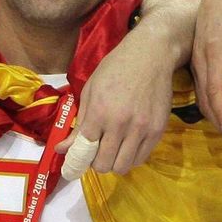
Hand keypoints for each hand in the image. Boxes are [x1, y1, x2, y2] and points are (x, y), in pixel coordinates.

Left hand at [56, 27, 173, 175]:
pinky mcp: (158, 131)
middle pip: (104, 164)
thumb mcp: (89, 91)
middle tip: (95, 153)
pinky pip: (141, 158)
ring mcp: (142, 129)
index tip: (76, 158)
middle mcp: (120, 124)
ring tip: (112, 151)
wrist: (150, 56)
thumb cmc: (114, 69)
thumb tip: (62, 149)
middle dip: (95, 163)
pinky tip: (126, 147)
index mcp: (99, 112)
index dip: (78, 157)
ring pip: (123, 166)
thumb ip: (78, 123)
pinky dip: (130, 158)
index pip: (84, 150)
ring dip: (113, 163)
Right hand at [192, 0, 221, 150]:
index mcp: (215, 53)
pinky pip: (202, 88)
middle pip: (206, 99)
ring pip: (202, 96)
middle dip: (220, 124)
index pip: (215, 92)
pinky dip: (211, 104)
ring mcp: (197, 61)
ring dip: (216, 116)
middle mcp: (201, 60)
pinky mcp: (199, 60)